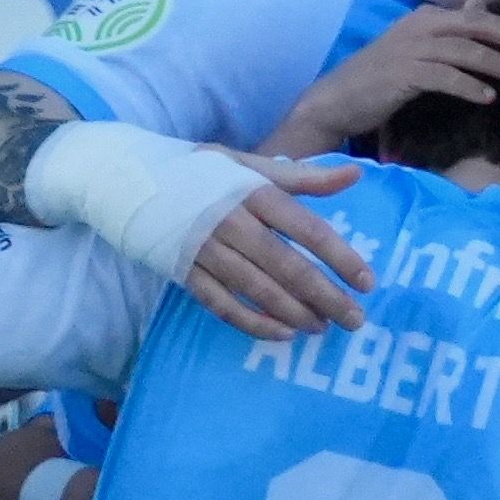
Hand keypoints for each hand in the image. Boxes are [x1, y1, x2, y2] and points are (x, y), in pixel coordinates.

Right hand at [174, 153, 375, 342]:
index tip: (367, 283)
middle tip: (355, 320)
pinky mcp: (187, 273)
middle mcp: (232, 222)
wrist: (132, 181)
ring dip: (294, 313)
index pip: (306, 228)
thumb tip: (354, 177)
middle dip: (325, 296)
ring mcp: (207, 251)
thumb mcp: (250, 165)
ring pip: (257, 289)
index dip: (339, 257)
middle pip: (287, 265)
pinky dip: (253, 323)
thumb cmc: (202, 173)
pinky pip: (223, 305)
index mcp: (253, 192)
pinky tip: (282, 335)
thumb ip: (303, 177)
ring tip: (323, 328)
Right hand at [269, 0, 499, 157]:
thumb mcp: (417, 48)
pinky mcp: (402, 74)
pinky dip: (468, 86)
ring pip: (463, 51)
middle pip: (473, 26)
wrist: (336, 101)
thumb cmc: (380, 79)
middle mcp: (418, 26)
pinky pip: (443, 77)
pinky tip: (488, 97)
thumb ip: (448, 29)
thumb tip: (478, 5)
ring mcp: (409, 49)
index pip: (473, 17)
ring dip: (496, 63)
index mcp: (424, 17)